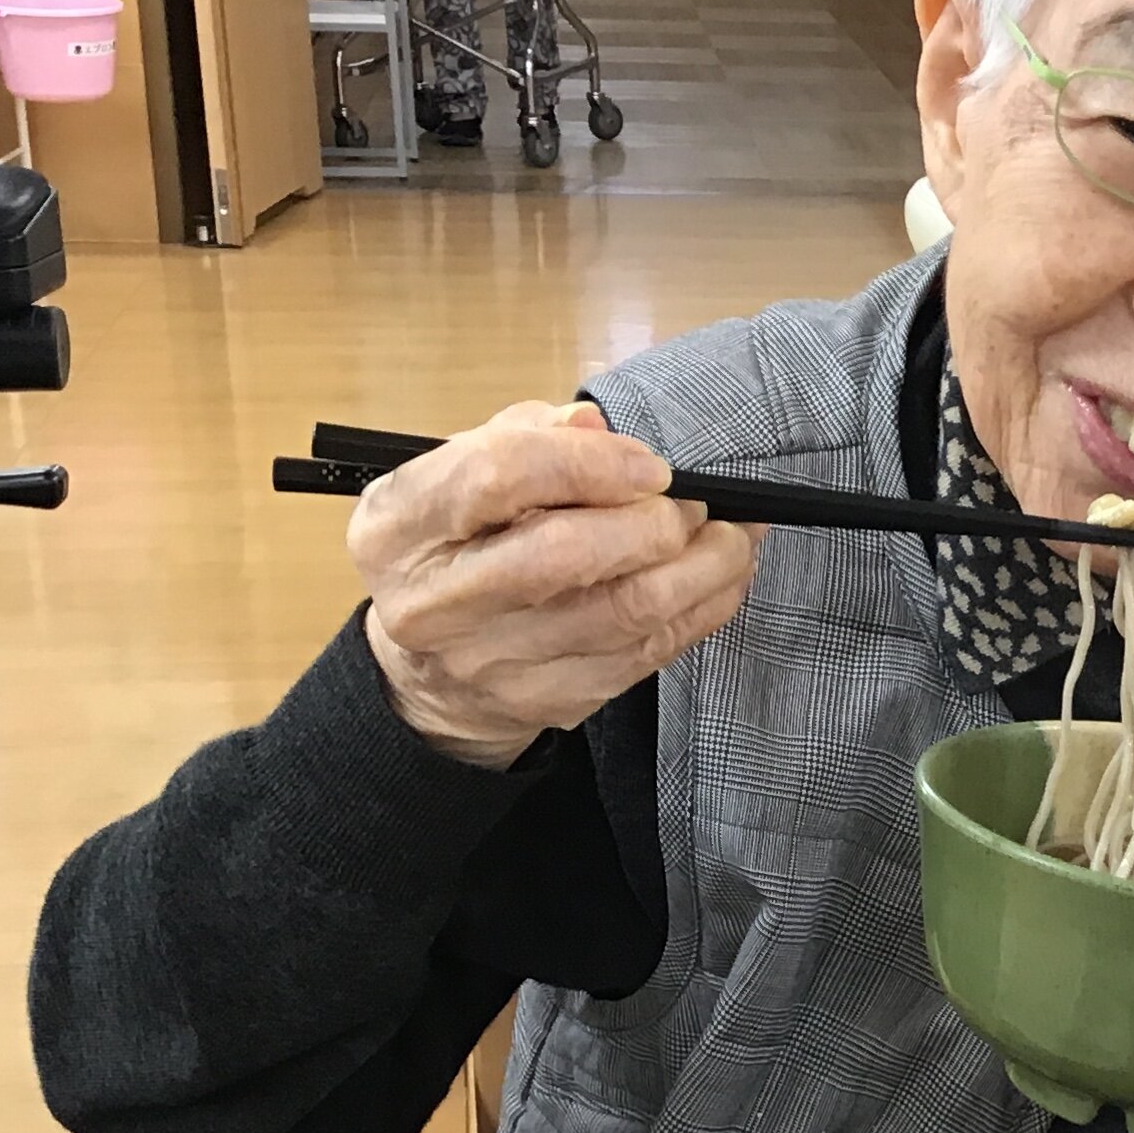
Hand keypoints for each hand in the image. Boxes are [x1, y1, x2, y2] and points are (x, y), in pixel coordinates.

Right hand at [353, 401, 761, 768]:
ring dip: (701, 567)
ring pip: (623, 612)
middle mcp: (436, 602)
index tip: (651, 466)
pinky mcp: (548, 702)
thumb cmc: (457, 547)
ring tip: (732, 536)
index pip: (499, 477)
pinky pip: (647, 654)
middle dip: (655, 521)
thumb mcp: (457, 476)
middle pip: (567, 555)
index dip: (591, 464)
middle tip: (694, 504)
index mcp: (401, 526)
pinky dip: (702, 609)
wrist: (427, 673)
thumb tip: (595, 430)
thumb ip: (524, 438)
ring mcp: (492, 662)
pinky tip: (720, 578)